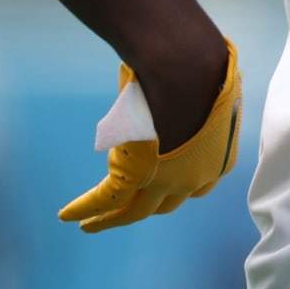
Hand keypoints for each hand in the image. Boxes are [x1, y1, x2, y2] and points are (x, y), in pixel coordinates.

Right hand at [59, 36, 242, 232]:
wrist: (187, 65)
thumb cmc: (199, 68)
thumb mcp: (199, 98)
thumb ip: (187, 105)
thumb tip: (171, 92)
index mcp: (219, 158)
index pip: (196, 185)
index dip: (177, 185)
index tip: (163, 182)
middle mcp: (197, 177)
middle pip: (166, 203)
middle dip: (146, 205)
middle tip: (127, 210)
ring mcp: (168, 182)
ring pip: (134, 210)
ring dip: (112, 218)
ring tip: (93, 223)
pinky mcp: (138, 176)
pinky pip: (108, 199)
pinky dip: (87, 208)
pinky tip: (70, 214)